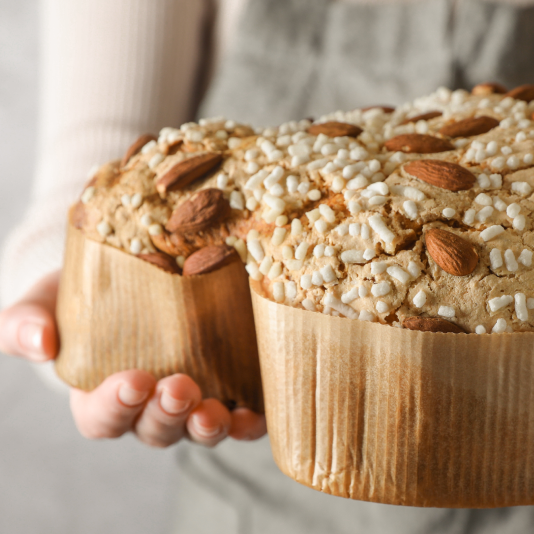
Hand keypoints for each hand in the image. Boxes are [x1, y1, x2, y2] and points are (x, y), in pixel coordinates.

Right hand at [0, 271, 265, 446]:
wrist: (137, 271)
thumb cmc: (89, 292)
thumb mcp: (48, 300)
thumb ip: (27, 321)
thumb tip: (39, 343)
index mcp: (102, 392)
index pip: (103, 416)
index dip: (117, 406)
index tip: (134, 380)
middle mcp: (149, 404)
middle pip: (155, 428)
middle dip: (167, 414)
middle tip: (179, 388)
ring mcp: (190, 397)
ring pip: (197, 428)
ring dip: (207, 425)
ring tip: (214, 410)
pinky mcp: (226, 384)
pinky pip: (238, 416)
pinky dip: (247, 422)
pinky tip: (253, 415)